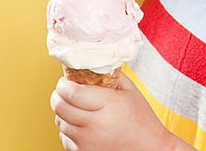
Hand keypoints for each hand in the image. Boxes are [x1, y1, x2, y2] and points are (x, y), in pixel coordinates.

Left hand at [50, 73, 182, 150]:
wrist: (148, 148)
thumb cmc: (141, 119)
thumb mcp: (130, 90)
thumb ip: (110, 74)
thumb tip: (91, 64)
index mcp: (108, 104)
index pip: (71, 92)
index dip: (62, 84)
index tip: (64, 81)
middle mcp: (94, 124)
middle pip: (59, 107)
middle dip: (58, 96)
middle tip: (64, 91)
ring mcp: (87, 141)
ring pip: (59, 122)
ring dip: (63, 112)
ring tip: (75, 107)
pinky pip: (64, 138)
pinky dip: (69, 129)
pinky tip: (82, 125)